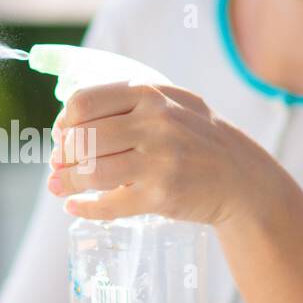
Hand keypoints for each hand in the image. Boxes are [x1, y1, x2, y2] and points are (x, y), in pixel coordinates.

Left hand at [46, 81, 267, 225]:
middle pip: (83, 138)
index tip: (64, 135)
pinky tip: (74, 207)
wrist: (241, 177)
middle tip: (60, 164)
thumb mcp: (169, 103)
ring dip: (68, 182)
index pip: (83, 103)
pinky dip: (85, 208)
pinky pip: (110, 205)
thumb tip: (63, 128)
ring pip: (92, 172)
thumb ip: (124, 105)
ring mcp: (160, 160)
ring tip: (60, 187)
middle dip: (64, 155)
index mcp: (149, 94)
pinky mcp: (162, 195)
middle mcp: (155, 123)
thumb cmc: (195, 137)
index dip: (65, 122)